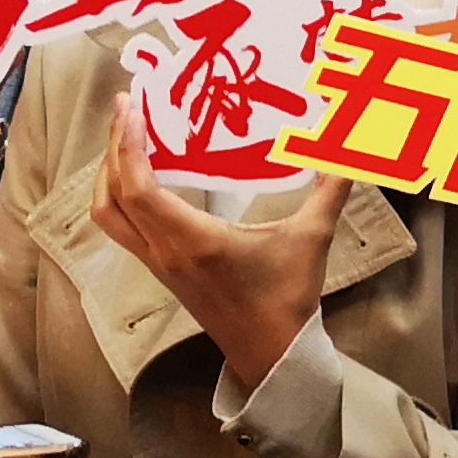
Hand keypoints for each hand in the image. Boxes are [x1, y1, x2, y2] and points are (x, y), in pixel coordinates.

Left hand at [85, 93, 350, 389]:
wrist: (271, 352)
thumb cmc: (287, 298)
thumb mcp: (311, 238)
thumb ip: (330, 189)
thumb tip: (348, 149)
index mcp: (192, 241)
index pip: (139, 189)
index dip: (127, 145)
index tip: (133, 105)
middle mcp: (165, 252)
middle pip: (111, 197)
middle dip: (113, 148)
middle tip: (128, 106)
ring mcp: (158, 264)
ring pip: (109, 215)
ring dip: (109, 173)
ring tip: (128, 136)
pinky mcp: (162, 270)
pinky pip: (123, 227)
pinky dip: (121, 194)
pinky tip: (143, 174)